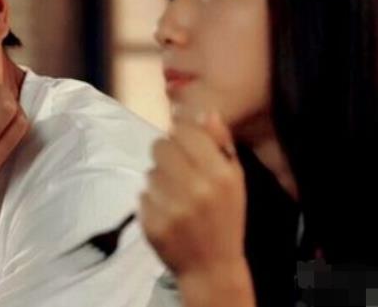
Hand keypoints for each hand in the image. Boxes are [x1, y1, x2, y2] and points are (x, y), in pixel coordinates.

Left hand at [139, 110, 246, 276]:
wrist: (211, 267)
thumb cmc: (225, 217)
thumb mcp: (235, 179)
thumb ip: (220, 143)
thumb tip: (204, 111)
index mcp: (220, 174)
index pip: (184, 131)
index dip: (181, 135)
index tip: (185, 146)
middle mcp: (196, 188)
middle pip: (160, 146)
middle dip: (166, 153)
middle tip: (177, 169)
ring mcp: (171, 208)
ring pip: (150, 170)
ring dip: (159, 178)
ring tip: (175, 195)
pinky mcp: (152, 223)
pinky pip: (142, 194)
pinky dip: (151, 200)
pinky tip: (167, 211)